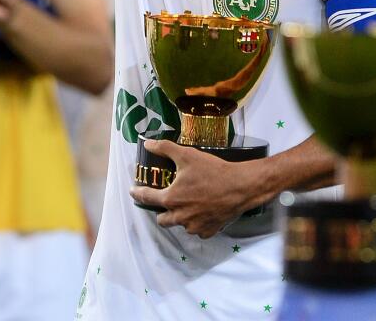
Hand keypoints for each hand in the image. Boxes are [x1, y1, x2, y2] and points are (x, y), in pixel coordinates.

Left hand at [129, 138, 260, 238]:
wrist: (241, 186)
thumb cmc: (212, 170)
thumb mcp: (186, 155)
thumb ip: (164, 148)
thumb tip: (147, 144)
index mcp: (171, 199)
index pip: (147, 198)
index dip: (138, 194)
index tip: (133, 192)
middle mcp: (180, 217)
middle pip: (162, 219)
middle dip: (161, 211)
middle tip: (166, 201)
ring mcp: (195, 227)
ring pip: (180, 225)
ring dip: (180, 217)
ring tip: (187, 205)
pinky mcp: (209, 231)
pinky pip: (197, 230)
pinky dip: (196, 223)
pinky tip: (201, 212)